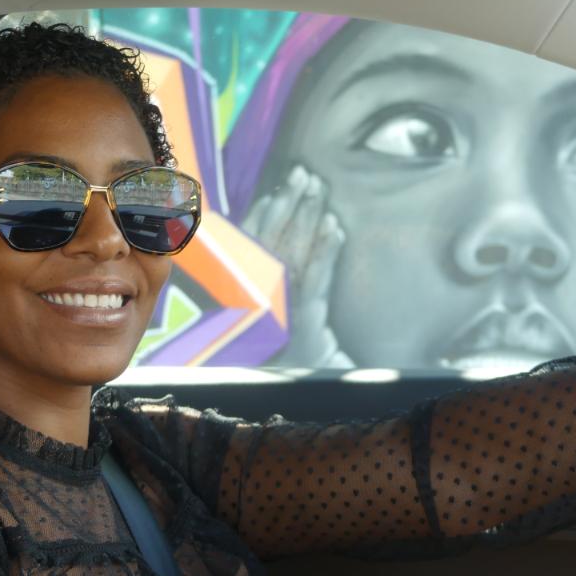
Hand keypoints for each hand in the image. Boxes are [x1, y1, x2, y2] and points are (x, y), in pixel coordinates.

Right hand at [242, 165, 351, 367]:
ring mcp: (281, 312)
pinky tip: (334, 227)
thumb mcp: (263, 327)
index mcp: (242, 298)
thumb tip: (269, 246)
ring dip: (307, 218)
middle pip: (273, 242)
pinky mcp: (305, 325)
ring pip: (293, 254)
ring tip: (319, 189)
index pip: (251, 248)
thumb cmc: (280, 367)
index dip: (264, 216)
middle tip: (304, 175)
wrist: (299, 401)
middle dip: (289, 206)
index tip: (277, 190)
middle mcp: (257, 302)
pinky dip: (325, 251)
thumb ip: (258, 292)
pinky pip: (315, 280)